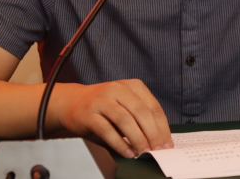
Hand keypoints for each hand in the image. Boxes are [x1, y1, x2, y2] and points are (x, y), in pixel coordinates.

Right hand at [54, 79, 172, 157]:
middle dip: (152, 134)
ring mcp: (102, 100)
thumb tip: (159, 140)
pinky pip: (107, 130)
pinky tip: (127, 152)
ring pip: (125, 120)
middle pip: (141, 112)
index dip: (162, 127)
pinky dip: (119, 143)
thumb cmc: (104, 108)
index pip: (153, 106)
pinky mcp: (89, 113)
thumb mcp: (125, 106)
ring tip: (143, 152)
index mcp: (132, 86)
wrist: (72, 103)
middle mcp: (118, 89)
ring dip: (137, 139)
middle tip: (157, 150)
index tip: (167, 143)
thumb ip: (140, 118)